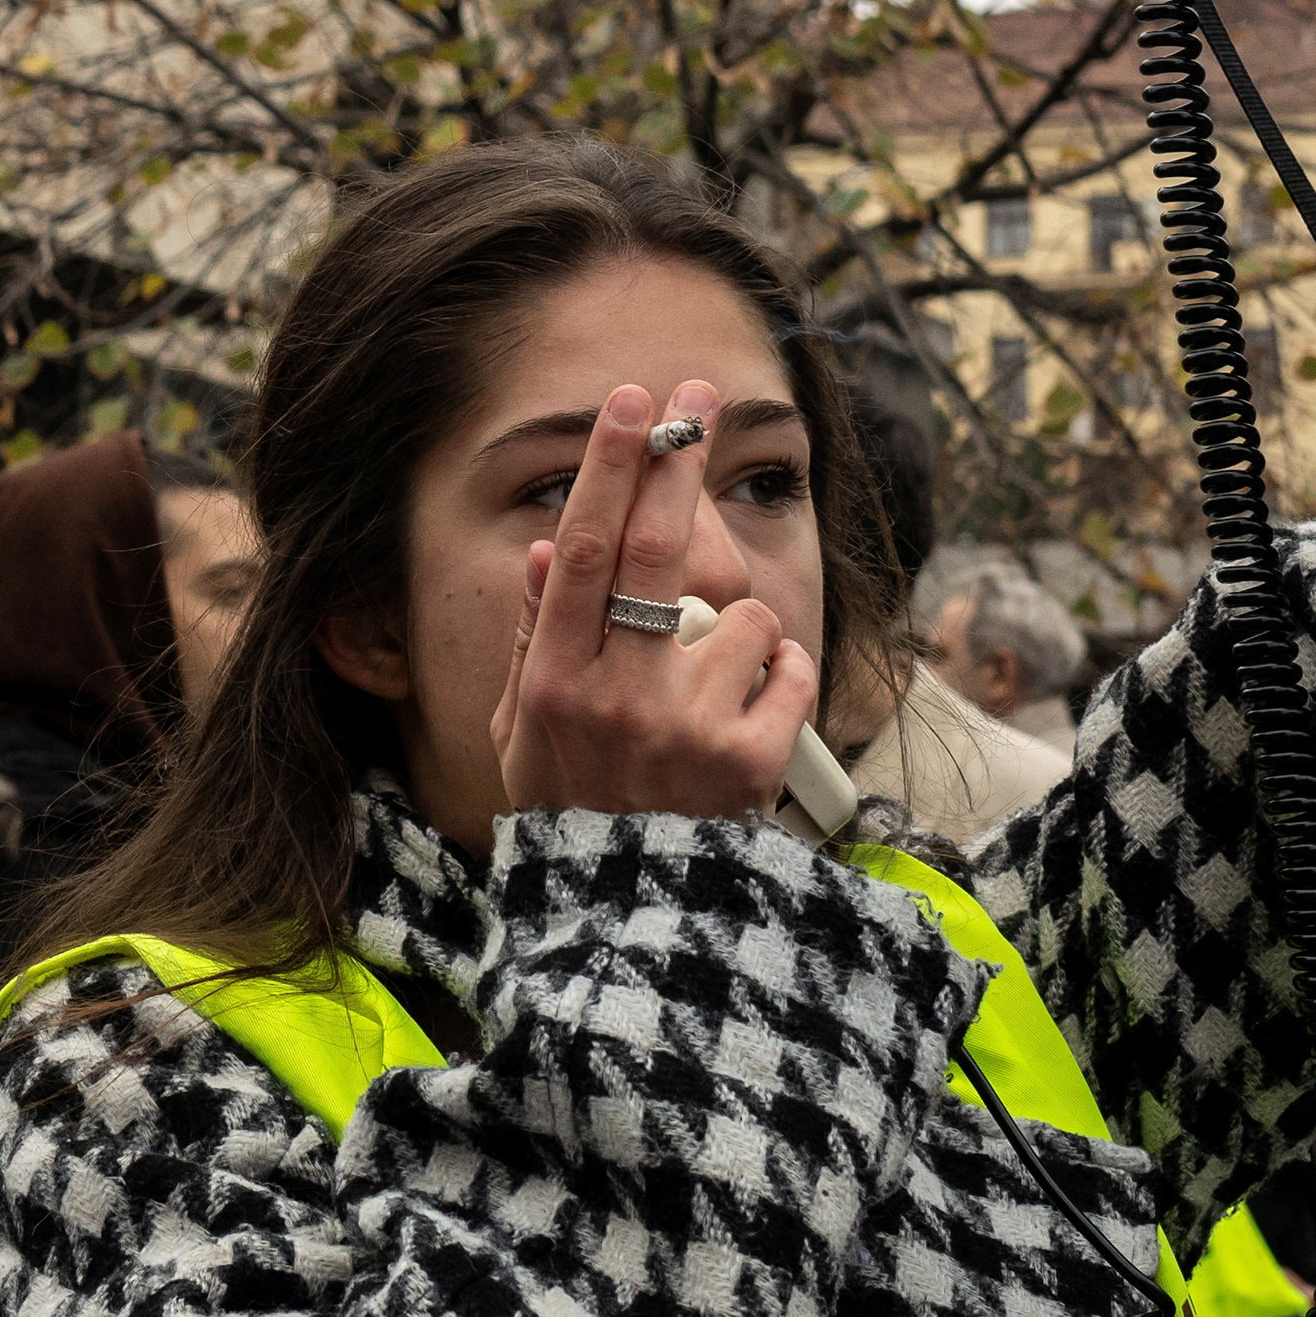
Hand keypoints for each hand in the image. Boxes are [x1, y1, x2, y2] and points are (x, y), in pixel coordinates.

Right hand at [490, 378, 814, 827]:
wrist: (638, 920)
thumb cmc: (573, 813)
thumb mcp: (522, 735)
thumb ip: (533, 641)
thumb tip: (548, 549)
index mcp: (553, 684)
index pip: (581, 549)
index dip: (609, 466)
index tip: (630, 402)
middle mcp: (616, 698)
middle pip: (654, 546)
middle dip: (679, 458)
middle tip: (700, 395)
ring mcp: (688, 728)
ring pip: (741, 615)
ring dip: (738, 636)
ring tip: (712, 694)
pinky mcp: (753, 760)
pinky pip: (792, 669)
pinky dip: (784, 680)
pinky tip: (754, 717)